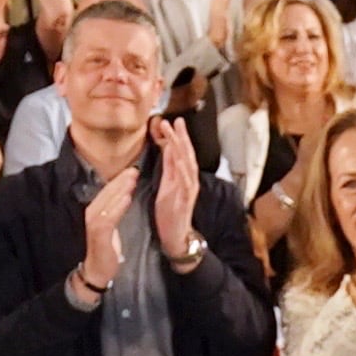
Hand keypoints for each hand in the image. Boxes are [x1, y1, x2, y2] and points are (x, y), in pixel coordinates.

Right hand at [79, 166, 135, 292]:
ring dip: (119, 190)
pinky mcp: (99, 233)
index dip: (119, 180)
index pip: (108, 191)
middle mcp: (92, 213)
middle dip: (120, 180)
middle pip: (107, 192)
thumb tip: (124, 194)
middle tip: (134, 169)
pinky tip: (127, 198)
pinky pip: (109, 217)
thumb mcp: (111, 225)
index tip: (132, 169)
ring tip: (132, 179)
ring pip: (107, 201)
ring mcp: (94, 223)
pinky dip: (118, 207)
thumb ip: (115, 210)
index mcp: (96, 210)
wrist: (98, 269)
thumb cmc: (107, 246)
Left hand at [151, 118, 201, 258]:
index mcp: (181, 176)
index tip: (172, 121)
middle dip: (181, 137)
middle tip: (176, 120)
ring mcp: (188, 190)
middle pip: (187, 155)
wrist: (176, 235)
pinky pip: (186, 184)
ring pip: (188, 165)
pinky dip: (184, 171)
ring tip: (175, 133)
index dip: (177, 136)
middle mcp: (188, 180)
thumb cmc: (170, 211)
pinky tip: (181, 160)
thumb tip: (167, 148)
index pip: (180, 153)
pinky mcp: (186, 201)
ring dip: (181, 148)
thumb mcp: (166, 184)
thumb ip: (169, 167)